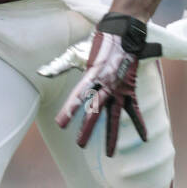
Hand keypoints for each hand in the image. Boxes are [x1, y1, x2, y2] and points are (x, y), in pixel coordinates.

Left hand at [42, 13, 149, 155]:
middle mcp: (106, 85)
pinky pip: (136, 110)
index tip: (61, 124)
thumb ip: (59, 66)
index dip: (70, 110)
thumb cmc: (99, 43)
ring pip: (115, 117)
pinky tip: (145, 139)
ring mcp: (120, 89)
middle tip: (80, 144)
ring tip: (109, 154)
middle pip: (95, 111)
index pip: (79, 96)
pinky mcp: (130, 89)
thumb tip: (42, 72)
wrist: (124, 33)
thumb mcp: (76, 54)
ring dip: (112, 136)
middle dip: (87, 129)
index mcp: (92, 75)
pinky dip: (140, 124)